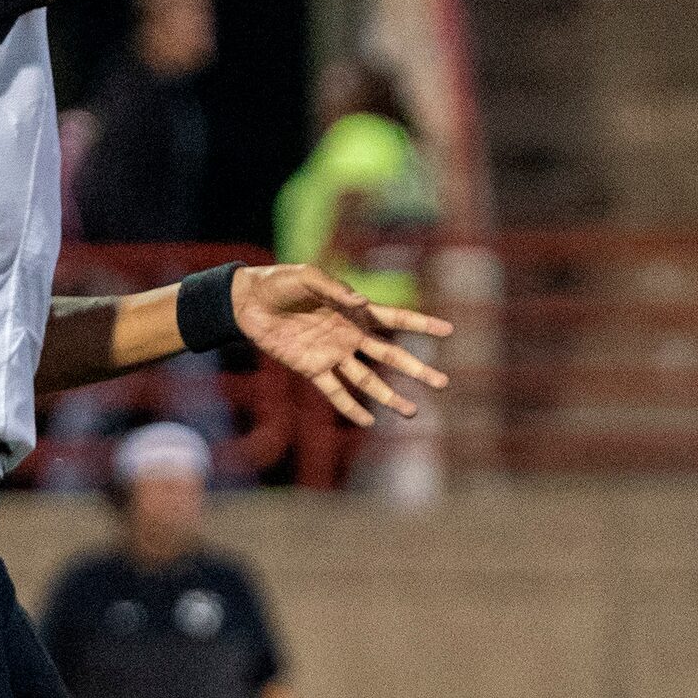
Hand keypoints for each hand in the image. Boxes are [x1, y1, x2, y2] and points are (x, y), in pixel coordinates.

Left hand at [231, 262, 450, 425]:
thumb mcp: (309, 276)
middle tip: (443, 382)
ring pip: (369, 380)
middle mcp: (350, 336)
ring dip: (390, 396)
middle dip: (417, 368)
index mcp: (356, 311)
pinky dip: (351, 408)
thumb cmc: (280, 282)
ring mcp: (333, 355)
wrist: (248, 302)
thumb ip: (336, 290)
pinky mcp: (311, 370)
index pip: (397, 319)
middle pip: (391, 356)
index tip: (449, 330)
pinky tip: (368, 421)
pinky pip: (335, 392)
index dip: (423, 324)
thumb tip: (363, 303)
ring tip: (412, 411)